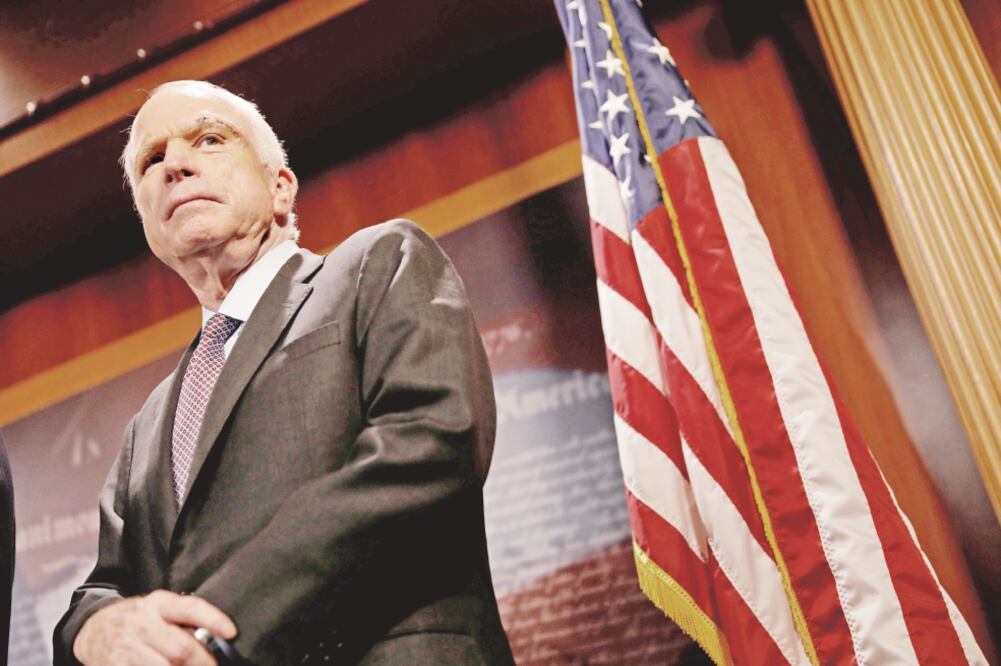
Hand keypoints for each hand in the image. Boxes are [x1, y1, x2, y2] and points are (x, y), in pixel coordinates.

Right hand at [73, 590, 236, 664]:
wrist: (93, 628)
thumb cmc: (139, 620)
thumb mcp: (160, 609)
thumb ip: (184, 622)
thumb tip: (217, 640)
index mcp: (158, 604)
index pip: (190, 608)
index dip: (213, 620)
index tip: (232, 632)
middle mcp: (141, 623)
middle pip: (181, 648)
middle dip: (203, 662)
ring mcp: (126, 647)